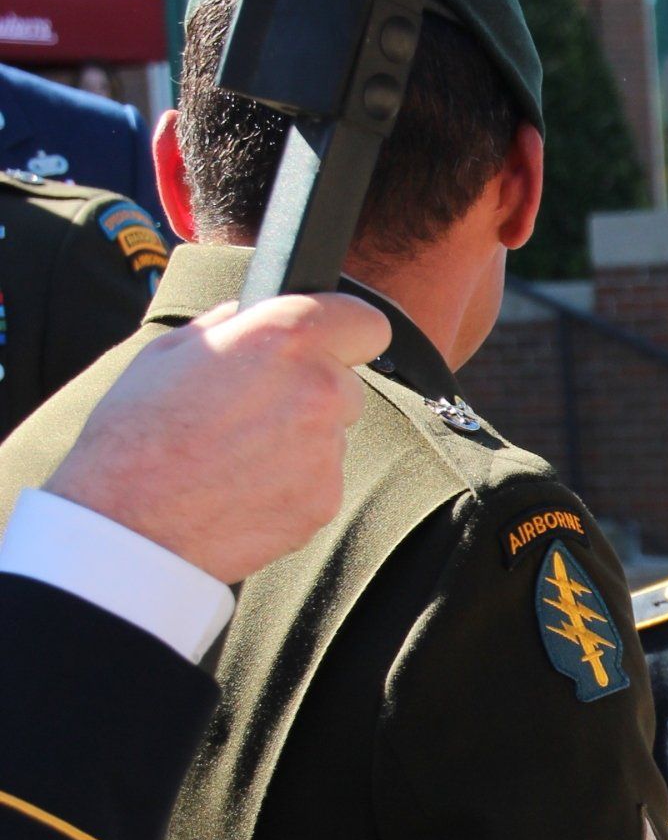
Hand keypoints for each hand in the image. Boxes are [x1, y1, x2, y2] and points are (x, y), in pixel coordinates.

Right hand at [47, 293, 387, 583]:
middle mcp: (319, 389)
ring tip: (236, 455)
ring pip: (331, 435)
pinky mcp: (324, 501)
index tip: (326, 345)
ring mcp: (326, 451)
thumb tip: (250, 314)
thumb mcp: (169, 351)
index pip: (367, 322)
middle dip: (313, 391)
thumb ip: (230, 323)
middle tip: (253, 410)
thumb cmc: (136, 433)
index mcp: (285, 337)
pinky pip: (320, 481)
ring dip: (299, 440)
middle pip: (347, 383)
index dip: (344, 333)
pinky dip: (292, 485)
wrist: (128, 524)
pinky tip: (241, 488)